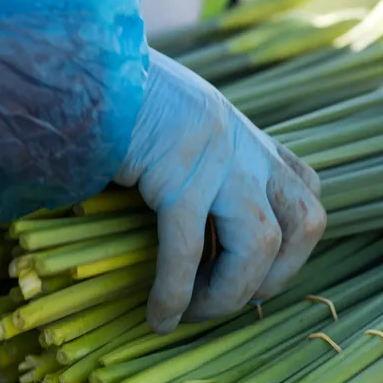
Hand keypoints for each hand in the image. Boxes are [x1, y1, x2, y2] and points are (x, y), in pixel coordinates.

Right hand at [116, 48, 326, 332]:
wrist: (75, 67)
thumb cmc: (112, 107)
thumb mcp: (173, 131)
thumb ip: (196, 170)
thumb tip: (192, 233)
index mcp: (246, 135)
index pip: (307, 191)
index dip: (294, 245)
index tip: (254, 276)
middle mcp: (245, 143)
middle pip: (306, 221)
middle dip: (276, 277)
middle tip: (226, 302)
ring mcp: (217, 156)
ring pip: (260, 243)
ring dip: (230, 293)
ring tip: (192, 314)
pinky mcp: (175, 172)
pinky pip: (186, 248)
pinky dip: (175, 292)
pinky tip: (158, 316)